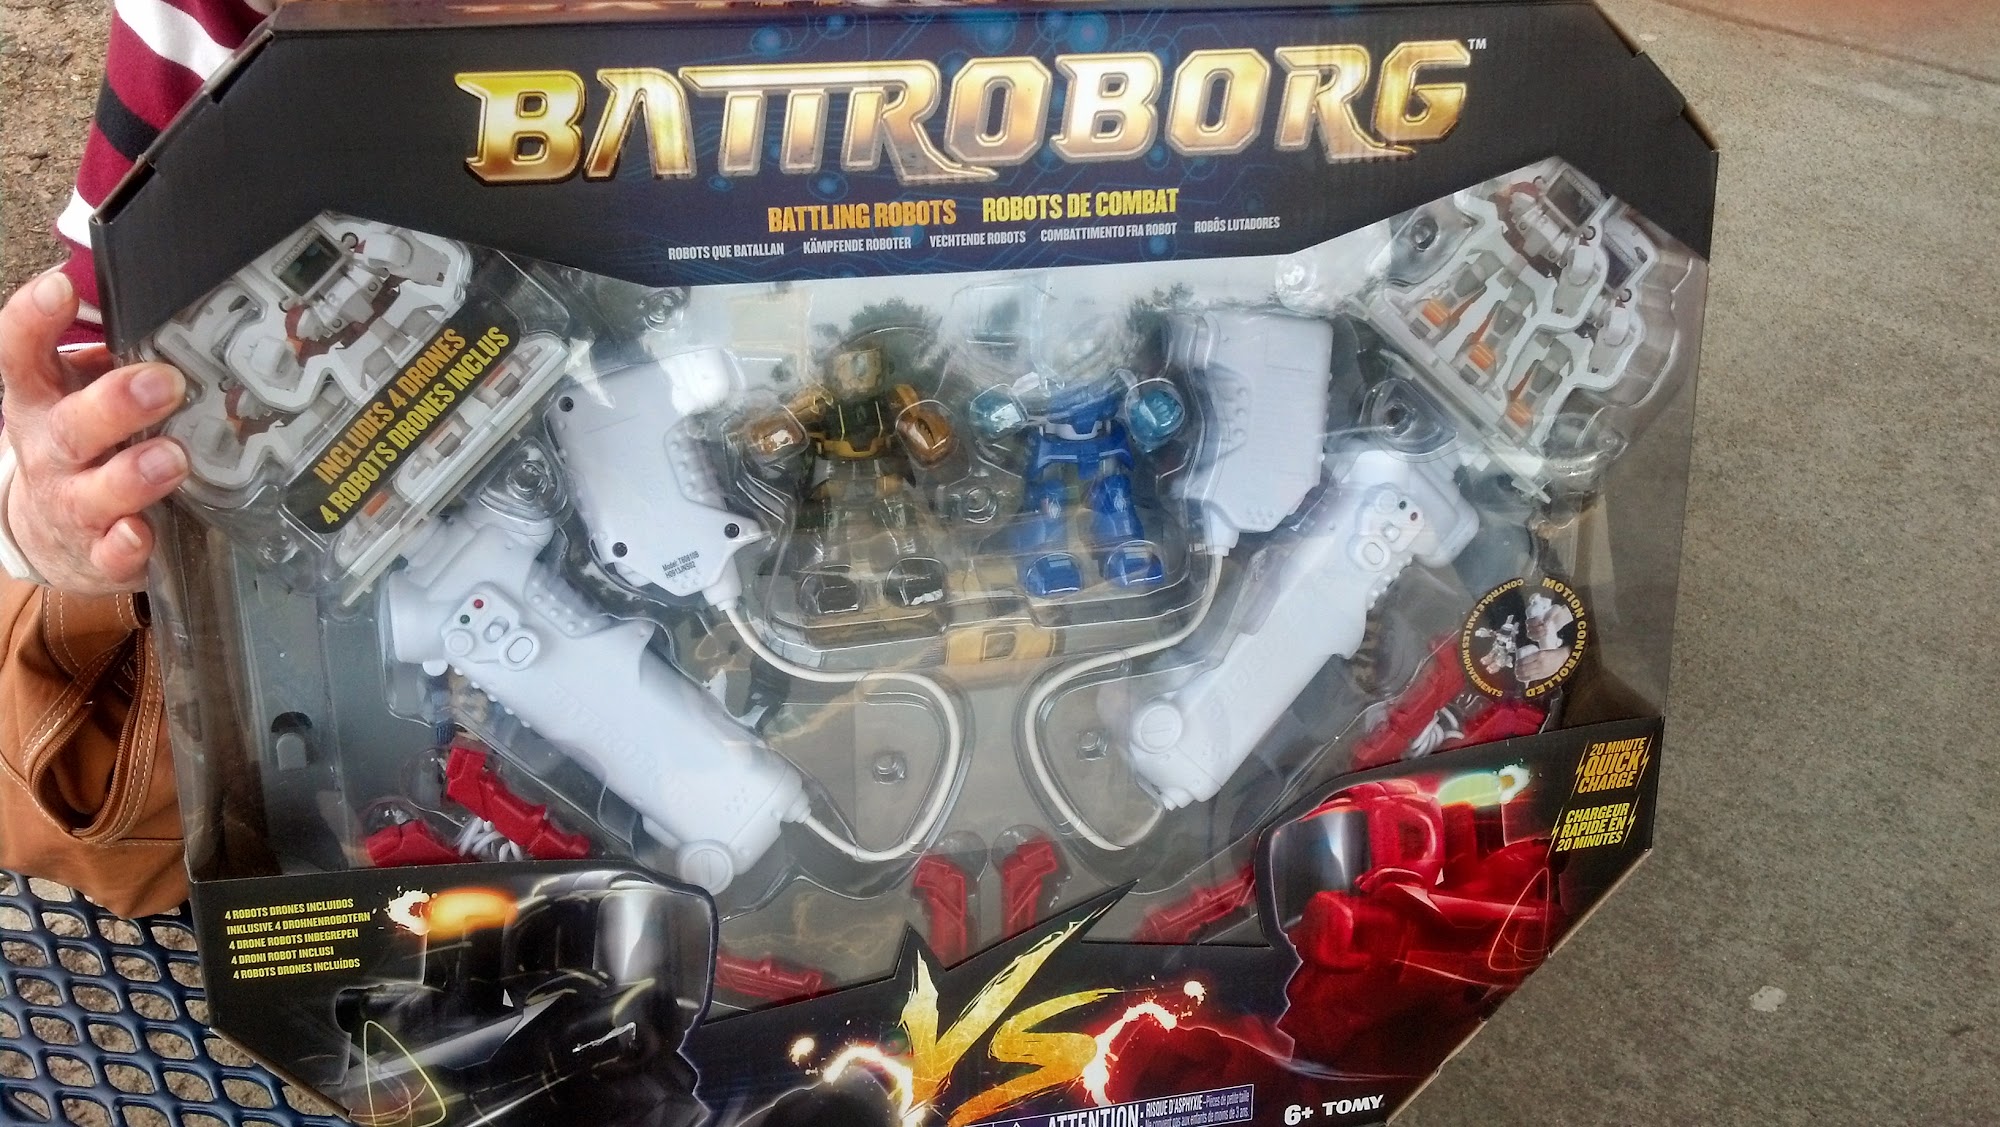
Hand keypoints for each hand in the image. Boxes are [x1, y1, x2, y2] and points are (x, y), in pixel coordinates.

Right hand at [0, 271, 188, 593]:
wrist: (49, 534)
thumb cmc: (81, 446)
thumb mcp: (74, 393)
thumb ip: (110, 357)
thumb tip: (166, 316)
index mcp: (40, 402)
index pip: (21, 354)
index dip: (35, 320)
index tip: (60, 288)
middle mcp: (50, 452)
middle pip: (70, 426)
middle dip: (115, 404)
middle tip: (162, 384)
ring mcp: (72, 506)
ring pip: (94, 492)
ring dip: (133, 475)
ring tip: (172, 458)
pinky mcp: (97, 555)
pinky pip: (110, 555)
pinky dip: (126, 547)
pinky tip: (142, 534)